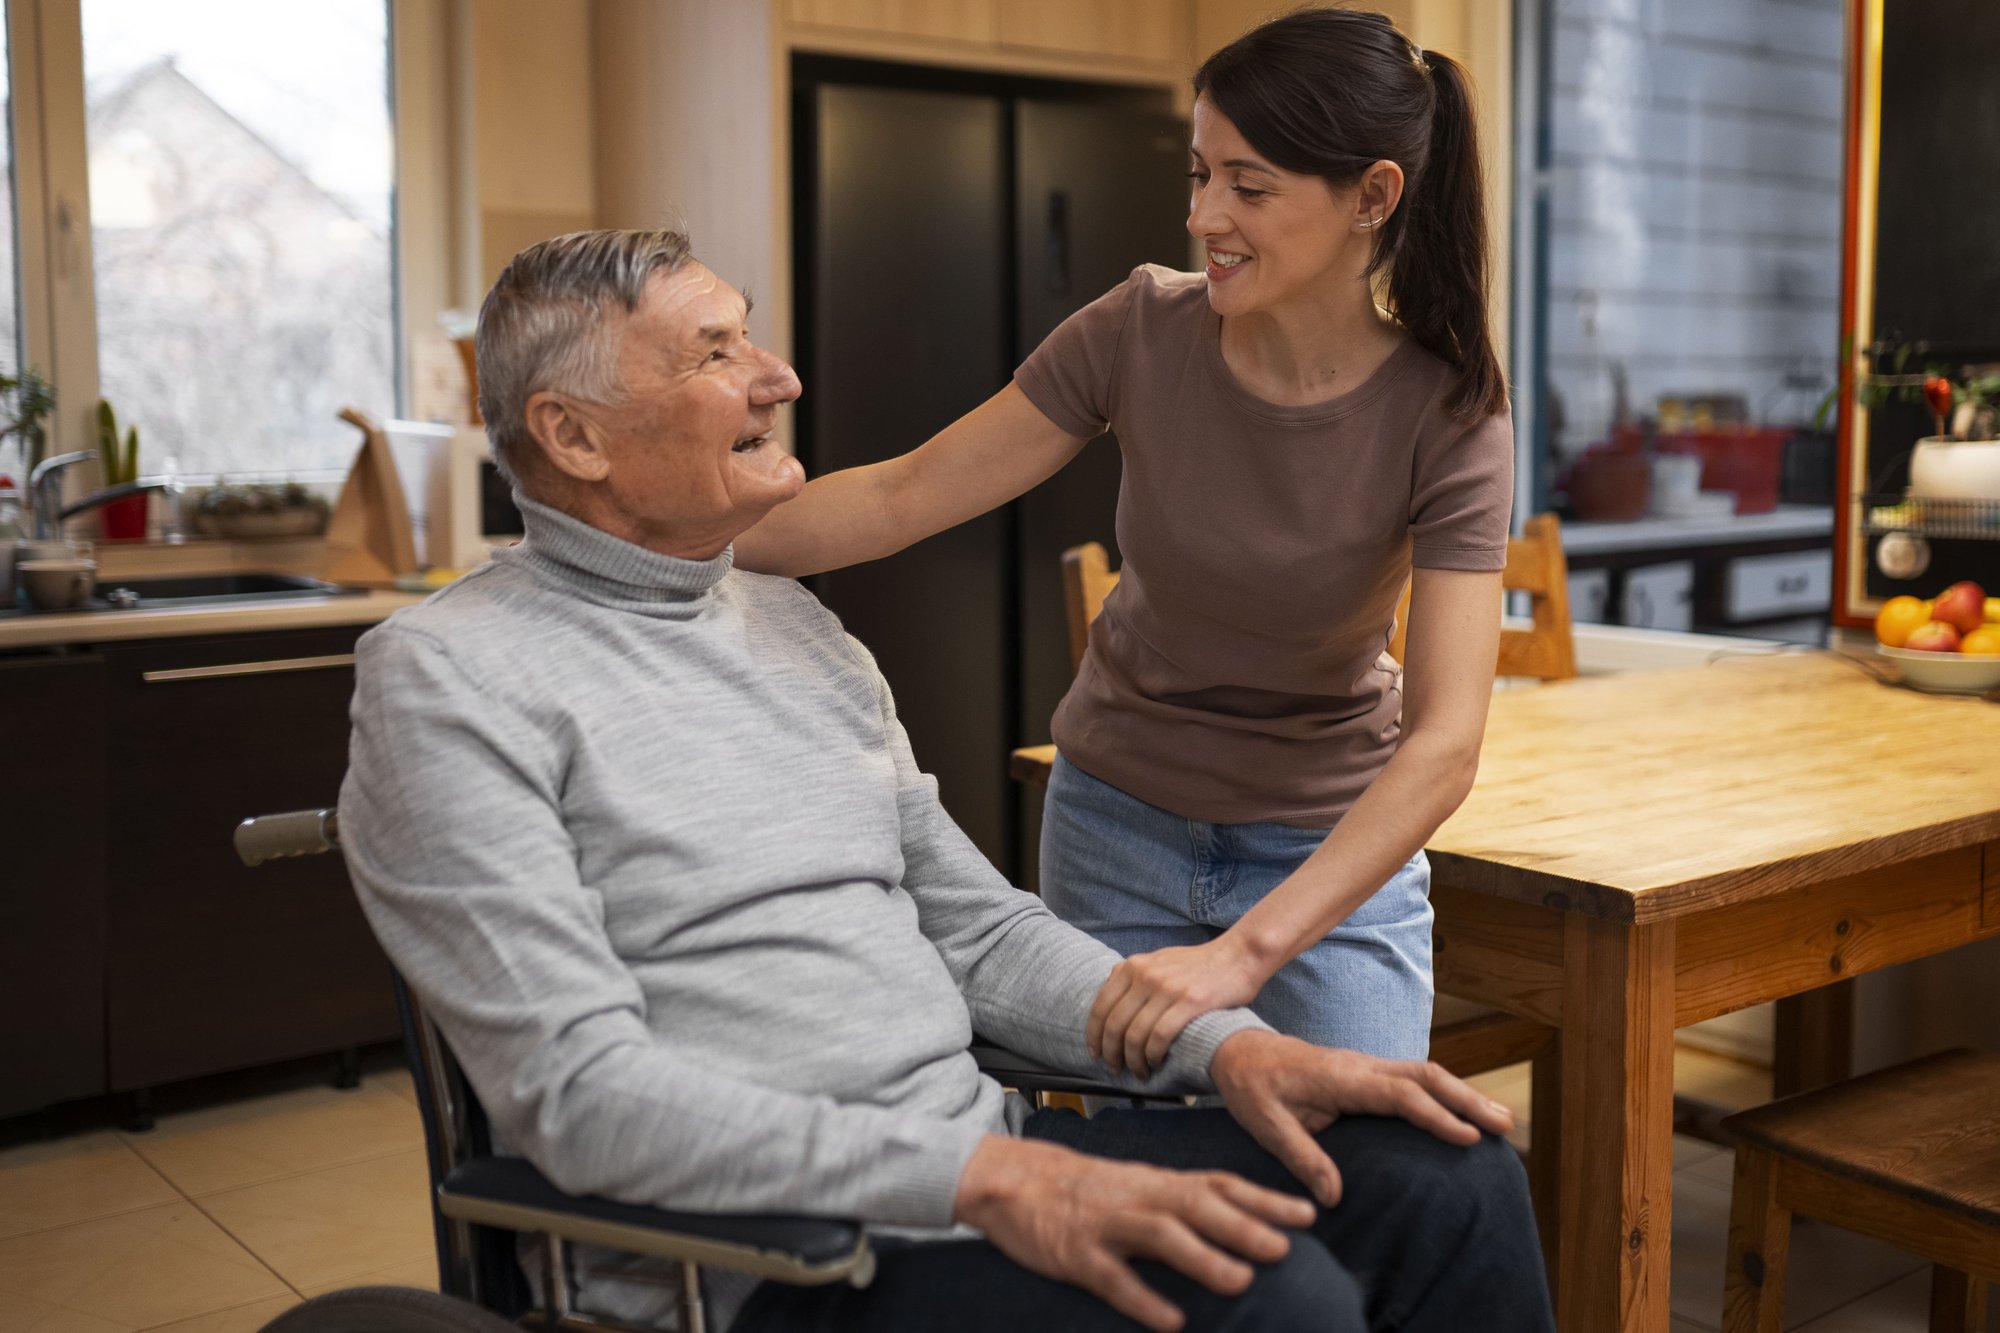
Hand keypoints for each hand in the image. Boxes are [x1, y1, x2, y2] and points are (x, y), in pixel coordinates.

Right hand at [953, 1134, 1315, 1332]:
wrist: (1013, 1179)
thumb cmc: (1086, 1189)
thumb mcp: (1138, 1186)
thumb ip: (1183, 1202)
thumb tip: (1243, 1224)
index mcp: (1157, 1182)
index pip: (1219, 1184)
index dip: (1264, 1199)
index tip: (1309, 1214)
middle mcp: (1138, 1197)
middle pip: (1197, 1206)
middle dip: (1243, 1226)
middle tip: (1284, 1250)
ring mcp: (1106, 1224)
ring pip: (1160, 1236)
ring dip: (1202, 1258)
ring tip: (1240, 1283)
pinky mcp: (1076, 1254)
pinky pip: (1112, 1278)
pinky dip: (1143, 1298)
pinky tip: (1171, 1321)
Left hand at [1089, 934, 1270, 1078]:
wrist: (1239, 956)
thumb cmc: (1199, 964)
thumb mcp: (1159, 960)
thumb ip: (1135, 975)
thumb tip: (1111, 994)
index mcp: (1133, 966)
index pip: (1101, 1006)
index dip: (1094, 1035)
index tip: (1096, 1053)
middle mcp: (1145, 975)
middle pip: (1115, 1025)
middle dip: (1112, 1053)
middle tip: (1116, 1069)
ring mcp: (1167, 988)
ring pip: (1135, 1035)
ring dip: (1134, 1060)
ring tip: (1140, 1072)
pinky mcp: (1190, 1002)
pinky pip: (1160, 1037)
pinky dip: (1153, 1055)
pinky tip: (1156, 1063)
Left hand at [1209, 1029, 1514, 1205]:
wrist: (1236, 1050)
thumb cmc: (1251, 1088)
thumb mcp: (1266, 1126)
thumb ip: (1301, 1157)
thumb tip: (1334, 1197)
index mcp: (1340, 1078)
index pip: (1399, 1094)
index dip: (1436, 1115)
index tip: (1468, 1137)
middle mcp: (1360, 1066)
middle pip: (1425, 1075)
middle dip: (1467, 1099)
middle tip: (1504, 1125)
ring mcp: (1366, 1065)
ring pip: (1424, 1073)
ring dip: (1463, 1093)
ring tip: (1500, 1120)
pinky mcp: (1367, 1071)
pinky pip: (1413, 1077)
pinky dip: (1445, 1091)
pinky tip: (1464, 1111)